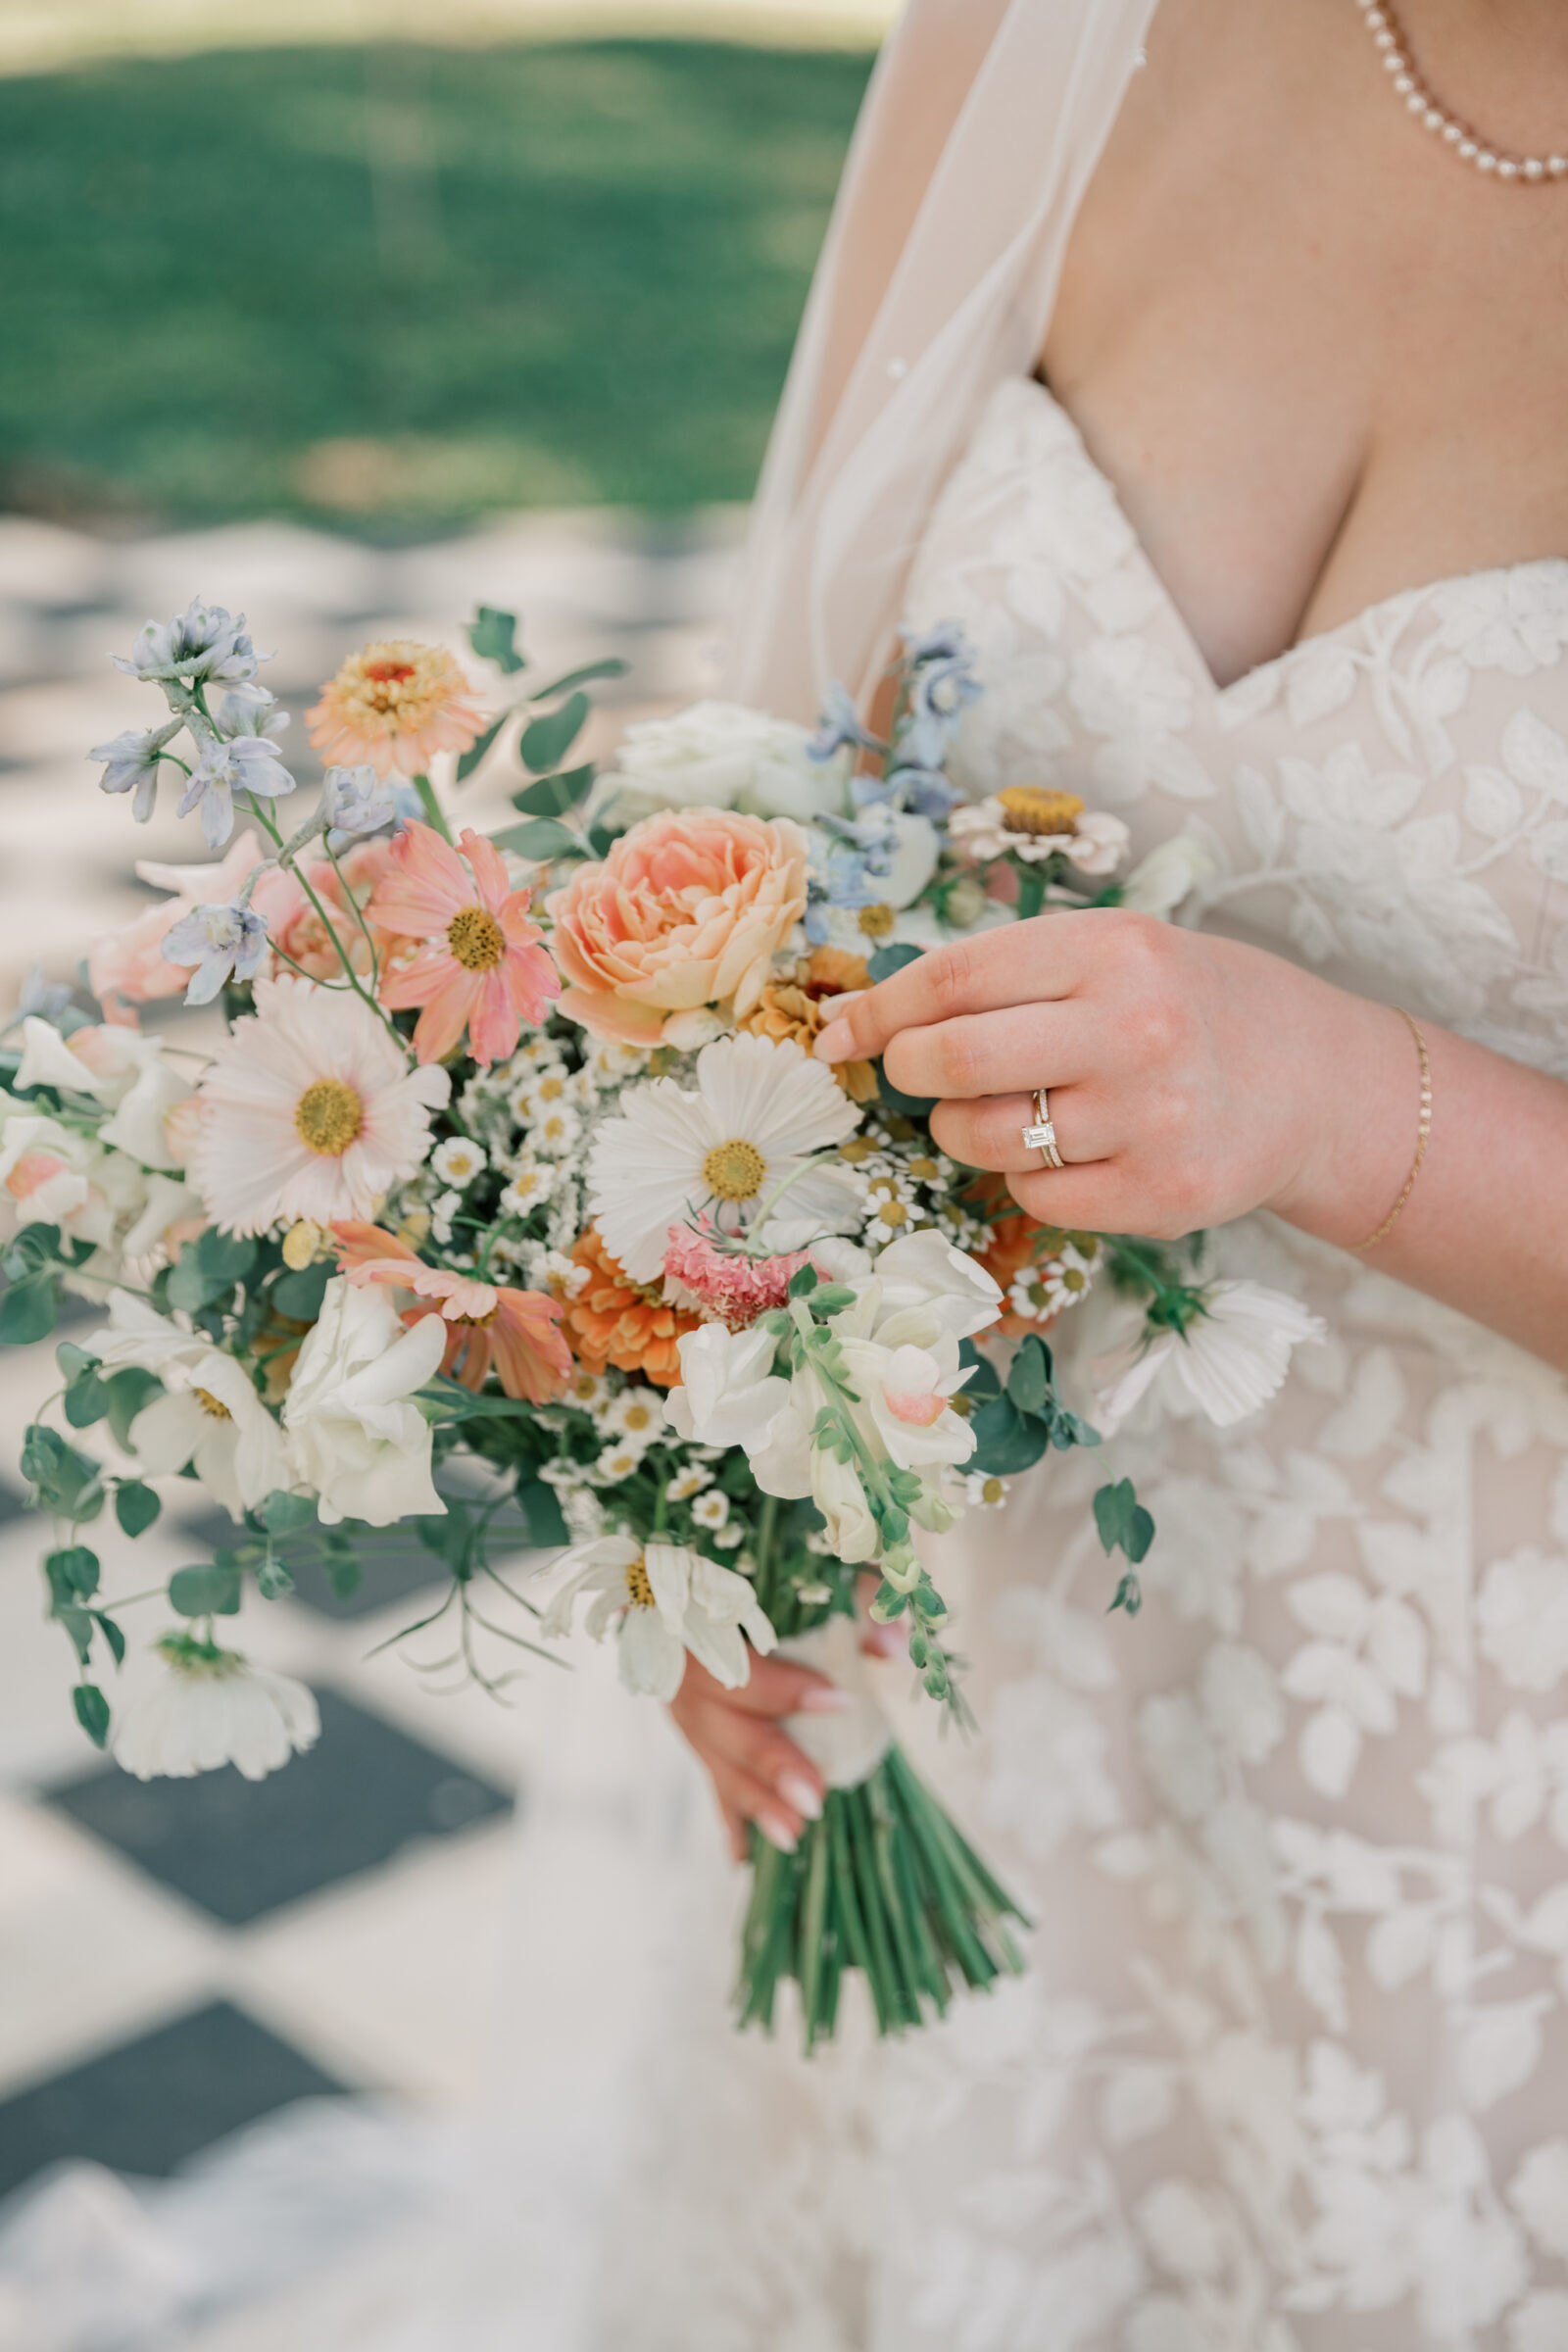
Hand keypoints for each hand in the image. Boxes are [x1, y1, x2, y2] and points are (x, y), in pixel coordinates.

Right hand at [669, 1582, 905, 1861]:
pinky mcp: (693, 1732)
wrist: (673, 1565)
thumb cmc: (755, 1561)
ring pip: (715, 1760)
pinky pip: (709, 1778)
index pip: (743, 1659)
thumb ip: (851, 1600)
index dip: (789, 1684)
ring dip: (753, 1802)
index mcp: (703, 1619)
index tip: (842, 1700)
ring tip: (794, 1838)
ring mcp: (683, 1706)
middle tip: (814, 1800)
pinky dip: (729, 1818)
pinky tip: (745, 1860)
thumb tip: (897, 1648)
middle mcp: (684, 1668)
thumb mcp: (809, 1563)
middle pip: (726, 1723)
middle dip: (770, 1763)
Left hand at [811, 909, 1415, 1247]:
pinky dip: (1029, 1177)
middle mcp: (1134, 1029)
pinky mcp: (1160, 1194)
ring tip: (1010, 1110)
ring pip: (984, 1137)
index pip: (954, 979)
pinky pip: (1034, 1196)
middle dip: (912, 1072)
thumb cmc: (1184, 1009)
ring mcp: (1151, 1118)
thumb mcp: (1112, 956)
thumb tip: (863, 1023)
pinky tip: (1073, 1150)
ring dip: (967, 1130)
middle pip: (953, 1061)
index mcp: (1113, 950)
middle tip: (921, 1075)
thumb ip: (1004, 978)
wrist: (1314, 1083)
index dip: (880, 1011)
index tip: (840, 1037)